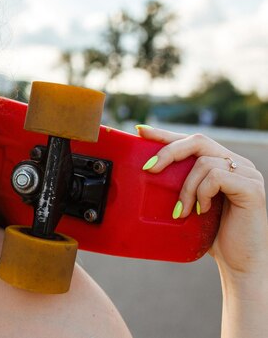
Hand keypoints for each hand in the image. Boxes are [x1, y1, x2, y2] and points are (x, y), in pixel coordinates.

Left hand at [136, 126, 267, 278]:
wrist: (239, 262)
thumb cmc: (212, 234)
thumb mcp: (190, 204)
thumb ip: (178, 186)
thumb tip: (146, 172)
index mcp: (222, 163)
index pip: (191, 141)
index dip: (166, 134)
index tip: (141, 131)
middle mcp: (237, 163)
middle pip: (197, 141)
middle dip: (168, 152)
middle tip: (149, 169)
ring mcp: (247, 173)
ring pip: (203, 163)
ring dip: (186, 188)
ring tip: (184, 211)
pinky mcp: (252, 187)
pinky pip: (216, 177)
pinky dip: (202, 193)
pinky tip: (202, 211)